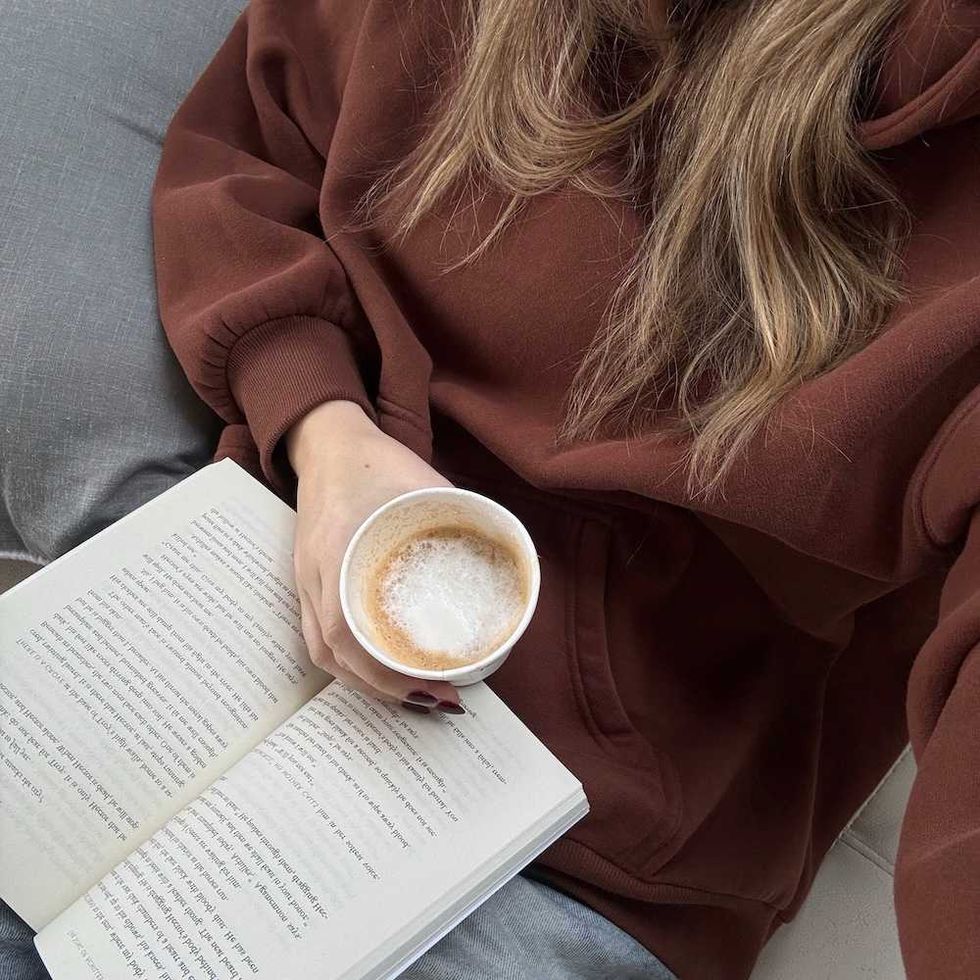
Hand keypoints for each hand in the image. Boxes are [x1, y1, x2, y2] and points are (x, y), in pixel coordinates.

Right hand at [286, 400, 462, 713]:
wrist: (327, 442)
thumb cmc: (375, 461)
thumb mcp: (426, 484)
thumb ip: (462, 517)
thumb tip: (511, 554)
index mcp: (339, 551)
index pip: (345, 632)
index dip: (384, 671)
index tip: (431, 686)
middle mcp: (315, 574)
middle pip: (333, 654)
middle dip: (383, 688)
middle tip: (436, 699)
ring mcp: (307, 580)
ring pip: (324, 652)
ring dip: (366, 681)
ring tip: (413, 693)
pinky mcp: (309, 580)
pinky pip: (320, 635)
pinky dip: (351, 661)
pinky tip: (381, 667)